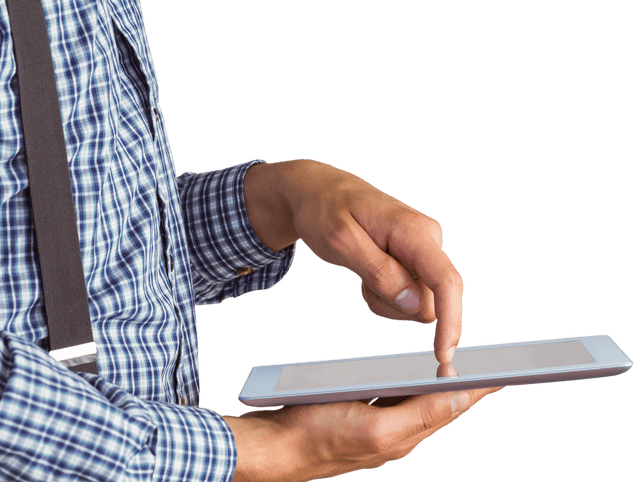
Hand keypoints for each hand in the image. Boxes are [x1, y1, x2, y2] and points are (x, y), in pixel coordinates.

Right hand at [222, 385, 503, 481]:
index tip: (508, 372)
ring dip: (447, 389)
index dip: (480, 390)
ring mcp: (380, 430)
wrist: (275, 449)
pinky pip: (402, 404)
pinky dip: (419, 390)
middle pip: (442, 407)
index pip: (452, 407)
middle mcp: (397, 435)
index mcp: (404, 435)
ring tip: (471, 372)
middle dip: (471, 389)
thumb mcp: (375, 426)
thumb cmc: (317, 434)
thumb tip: (457, 399)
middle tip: (498, 368)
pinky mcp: (364, 421)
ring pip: (424, 406)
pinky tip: (423, 379)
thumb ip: (419, 414)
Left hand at [281, 160, 462, 363]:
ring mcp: (422, 250)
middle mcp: (427, 239)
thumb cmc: (325, 210)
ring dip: (386, 300)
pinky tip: (366, 271)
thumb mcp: (341, 241)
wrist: (317, 191)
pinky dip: (383, 295)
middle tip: (361, 283)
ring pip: (417, 304)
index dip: (451, 321)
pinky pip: (408, 297)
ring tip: (361, 269)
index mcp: (413, 230)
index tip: (443, 355)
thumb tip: (416, 305)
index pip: (445, 280)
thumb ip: (379, 272)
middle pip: (428, 301)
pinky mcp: (415, 260)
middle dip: (393, 305)